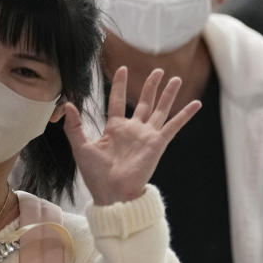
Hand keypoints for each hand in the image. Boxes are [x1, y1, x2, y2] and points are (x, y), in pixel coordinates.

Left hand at [62, 66, 200, 205]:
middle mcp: (133, 130)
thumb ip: (74, 126)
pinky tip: (196, 103)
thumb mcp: (80, 147)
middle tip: (158, 71)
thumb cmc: (96, 176)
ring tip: (175, 78)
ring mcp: (147, 136)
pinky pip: (174, 125)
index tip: (121, 69)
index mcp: (114, 129)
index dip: (119, 85)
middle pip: (144, 102)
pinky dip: (185, 114)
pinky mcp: (158, 143)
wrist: (112, 194)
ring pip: (160, 109)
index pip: (117, 101)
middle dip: (151, 86)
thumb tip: (66, 104)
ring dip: (168, 94)